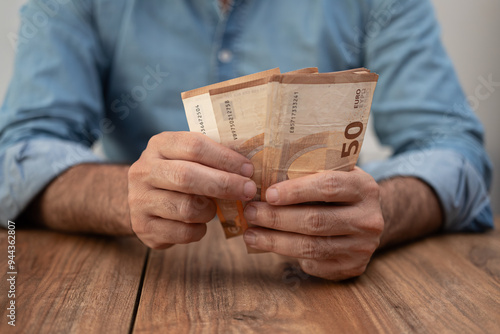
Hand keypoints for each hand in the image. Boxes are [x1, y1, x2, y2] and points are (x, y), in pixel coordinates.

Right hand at [128, 132, 256, 248]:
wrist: (143, 201)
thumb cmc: (179, 175)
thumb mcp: (190, 158)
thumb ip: (214, 158)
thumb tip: (251, 164)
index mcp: (159, 145)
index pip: (194, 146)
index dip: (225, 158)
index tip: (248, 170)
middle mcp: (143, 170)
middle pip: (187, 176)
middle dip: (224, 184)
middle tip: (248, 191)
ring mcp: (139, 200)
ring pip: (186, 208)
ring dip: (210, 211)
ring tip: (214, 209)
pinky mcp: (142, 226)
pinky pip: (182, 232)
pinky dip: (199, 230)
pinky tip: (200, 224)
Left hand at [243, 167, 383, 280]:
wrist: (367, 218)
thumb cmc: (339, 191)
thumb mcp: (333, 173)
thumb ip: (308, 171)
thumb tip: (260, 177)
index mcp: (364, 187)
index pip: (328, 186)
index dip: (296, 191)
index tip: (268, 194)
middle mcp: (368, 219)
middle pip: (316, 220)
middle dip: (276, 218)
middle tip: (250, 212)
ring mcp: (362, 246)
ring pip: (311, 247)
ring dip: (275, 241)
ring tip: (251, 234)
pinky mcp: (352, 267)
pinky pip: (314, 264)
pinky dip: (288, 255)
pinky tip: (269, 246)